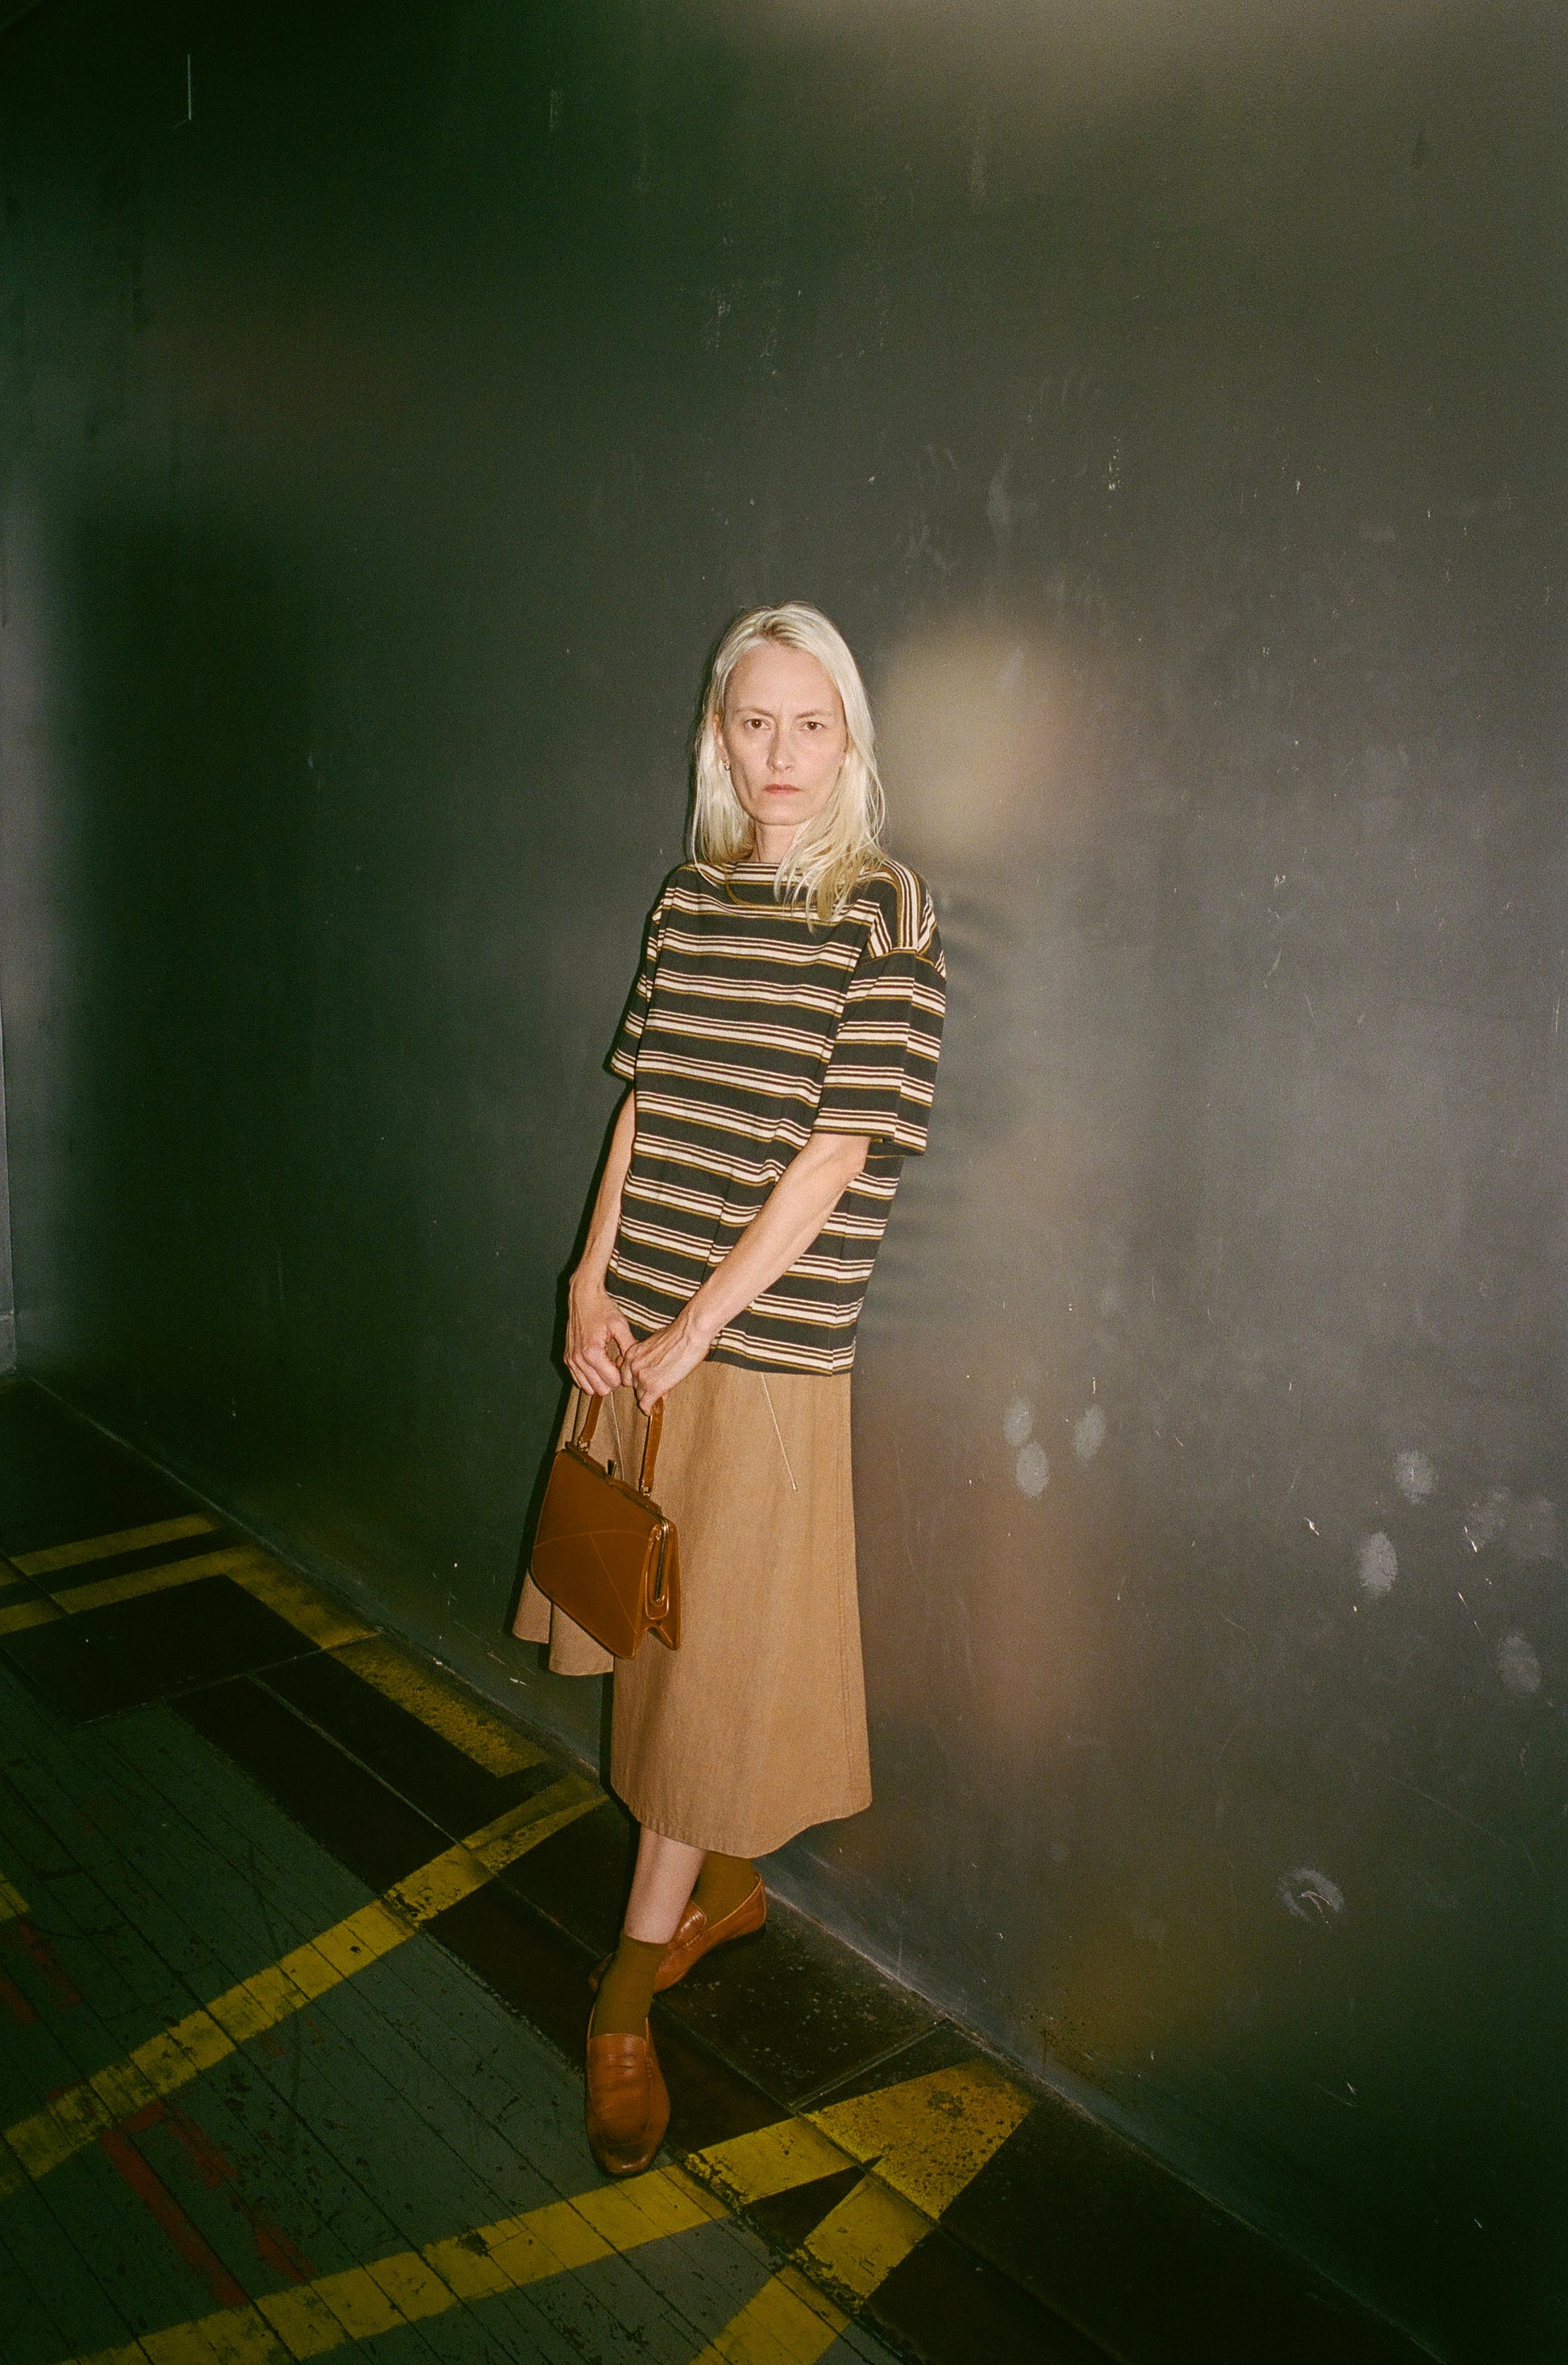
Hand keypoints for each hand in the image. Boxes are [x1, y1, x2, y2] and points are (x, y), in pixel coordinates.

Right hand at [565, 1277, 636, 1396]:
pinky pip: (578, 1380)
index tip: (623, 1360)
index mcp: (592, 1352)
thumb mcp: (620, 1325)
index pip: (612, 1382)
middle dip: (611, 1380)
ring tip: (606, 1364)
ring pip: (588, 1388)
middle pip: (600, 1389)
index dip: (622, 1375)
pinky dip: (588, 1377)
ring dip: (599, 1380)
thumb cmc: (602, 1308)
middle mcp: (578, 1359)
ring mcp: (571, 1360)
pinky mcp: (567, 1358)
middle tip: (616, 1364)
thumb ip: (628, 1346)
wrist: (583, 1296)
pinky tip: (597, 1363)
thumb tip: (634, 1364)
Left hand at [622, 1301, 717, 1410]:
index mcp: (632, 1353)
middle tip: (653, 1386)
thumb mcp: (656, 1341)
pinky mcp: (654, 1387)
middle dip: (641, 1386)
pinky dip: (650, 1408)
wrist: (690, 1334)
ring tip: (661, 1394)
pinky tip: (654, 1409)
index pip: (625, 1372)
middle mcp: (633, 1365)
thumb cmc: (679, 1333)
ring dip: (649, 1396)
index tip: (643, 1380)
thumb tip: (655, 1365)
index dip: (635, 1377)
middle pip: (630, 1385)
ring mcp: (642, 1377)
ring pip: (640, 1395)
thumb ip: (650, 1354)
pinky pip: (646, 1404)